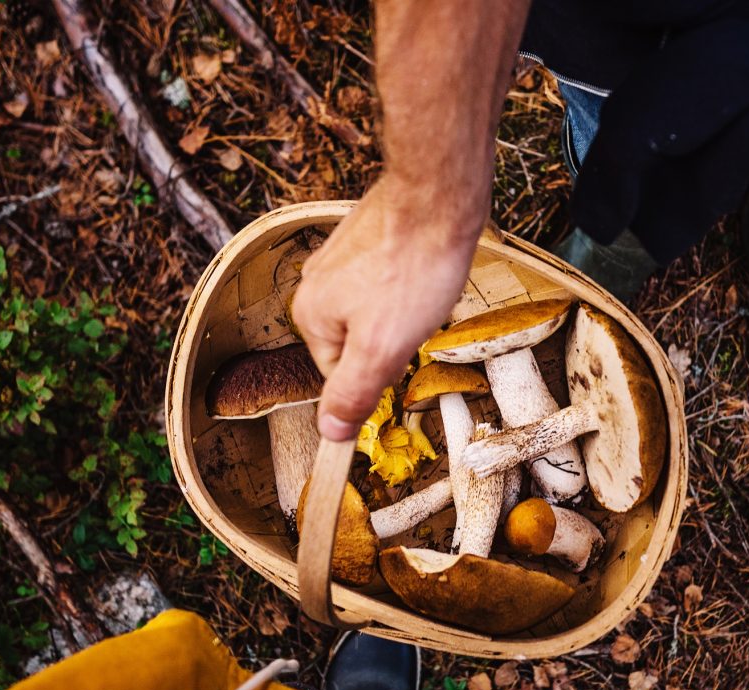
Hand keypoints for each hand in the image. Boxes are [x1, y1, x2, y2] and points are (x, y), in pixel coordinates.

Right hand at [292, 176, 480, 439]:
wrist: (438, 196)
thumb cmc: (413, 270)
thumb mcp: (382, 349)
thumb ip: (352, 394)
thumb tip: (329, 434)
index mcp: (311, 314)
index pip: (342, 373)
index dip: (381, 370)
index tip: (403, 351)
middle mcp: (316, 282)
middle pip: (358, 340)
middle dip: (392, 338)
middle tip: (418, 316)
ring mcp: (340, 254)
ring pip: (375, 308)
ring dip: (404, 309)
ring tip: (424, 289)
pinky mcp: (368, 236)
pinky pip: (387, 277)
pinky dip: (409, 281)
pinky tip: (426, 271)